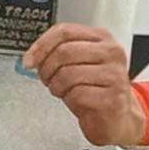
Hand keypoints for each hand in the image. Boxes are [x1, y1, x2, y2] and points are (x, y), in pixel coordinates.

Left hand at [23, 23, 148, 148]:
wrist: (118, 118)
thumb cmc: (95, 89)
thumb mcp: (79, 63)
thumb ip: (59, 52)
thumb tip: (32, 56)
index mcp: (102, 38)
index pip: (65, 31)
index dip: (41, 45)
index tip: (30, 60)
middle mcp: (111, 53)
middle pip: (64, 51)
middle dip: (47, 68)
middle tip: (47, 79)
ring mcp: (114, 75)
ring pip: (67, 74)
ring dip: (57, 87)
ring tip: (64, 91)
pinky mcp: (112, 97)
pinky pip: (76, 94)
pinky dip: (70, 100)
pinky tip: (77, 102)